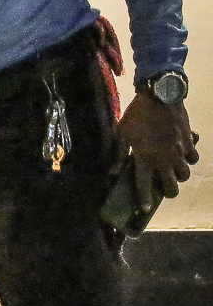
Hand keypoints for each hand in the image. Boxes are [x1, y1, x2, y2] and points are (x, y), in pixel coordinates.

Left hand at [115, 92, 198, 208]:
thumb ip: (118, 154)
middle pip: (172, 188)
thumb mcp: (122, 133)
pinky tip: (182, 154)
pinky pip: (194, 158)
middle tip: (163, 187)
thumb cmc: (137, 115)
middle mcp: (164, 160)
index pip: (144, 186)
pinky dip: (189, 159)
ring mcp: (178, 152)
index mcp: (145, 159)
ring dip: (178, 176)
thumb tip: (111, 172)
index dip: (144, 199)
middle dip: (167, 192)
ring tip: (171, 171)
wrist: (160, 98)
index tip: (144, 208)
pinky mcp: (188, 143)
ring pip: (184, 175)